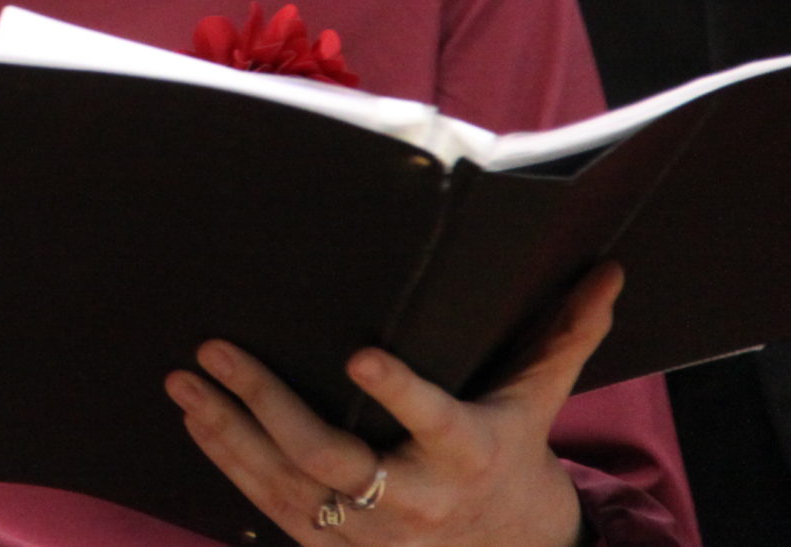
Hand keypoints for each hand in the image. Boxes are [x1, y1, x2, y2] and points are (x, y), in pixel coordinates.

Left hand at [167, 263, 621, 546]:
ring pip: (289, 489)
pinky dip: (231, 466)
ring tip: (182, 382)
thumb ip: (564, 333)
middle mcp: (416, 499)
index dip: (399, 392)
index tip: (360, 353)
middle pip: (332, 458)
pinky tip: (197, 422)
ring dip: (228, 434)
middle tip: (215, 351)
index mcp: (469, 453)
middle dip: (267, 405)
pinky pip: (277, 511)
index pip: (434, 420)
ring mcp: (373, 532)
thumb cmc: (514, 451)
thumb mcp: (539, 397)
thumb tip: (608, 269)